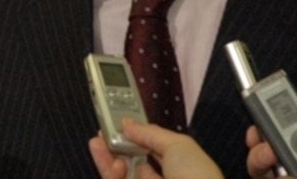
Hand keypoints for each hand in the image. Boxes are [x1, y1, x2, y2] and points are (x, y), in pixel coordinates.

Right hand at [89, 118, 222, 178]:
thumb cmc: (196, 178)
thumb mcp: (177, 145)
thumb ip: (150, 133)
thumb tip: (127, 123)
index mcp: (178, 166)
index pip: (151, 148)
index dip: (135, 135)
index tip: (119, 123)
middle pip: (131, 162)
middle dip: (115, 146)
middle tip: (102, 132)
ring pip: (120, 176)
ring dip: (107, 160)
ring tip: (100, 144)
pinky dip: (111, 174)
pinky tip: (114, 165)